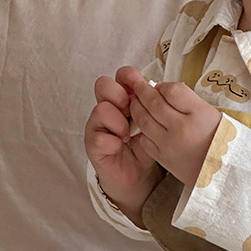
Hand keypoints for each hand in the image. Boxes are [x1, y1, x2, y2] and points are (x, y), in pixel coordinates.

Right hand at [84, 73, 163, 223]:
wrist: (137, 173)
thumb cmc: (144, 144)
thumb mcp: (153, 122)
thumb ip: (152, 106)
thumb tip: (157, 88)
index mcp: (123, 98)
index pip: (120, 76)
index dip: (129, 76)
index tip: (141, 86)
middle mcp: (107, 107)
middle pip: (103, 84)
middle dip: (120, 95)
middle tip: (131, 111)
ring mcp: (97, 125)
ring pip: (101, 109)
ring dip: (119, 121)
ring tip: (128, 134)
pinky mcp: (93, 145)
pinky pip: (98, 137)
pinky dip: (112, 141)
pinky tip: (121, 146)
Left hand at [120, 66, 221, 189]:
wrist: (220, 169)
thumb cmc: (217, 137)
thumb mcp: (210, 112)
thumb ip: (187, 99)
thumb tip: (162, 90)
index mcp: (199, 113)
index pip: (173, 91)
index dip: (163, 85)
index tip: (160, 86)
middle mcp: (182, 128)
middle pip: (154, 103)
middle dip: (143, 92)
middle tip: (139, 87)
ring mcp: (169, 144)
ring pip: (144, 120)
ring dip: (137, 108)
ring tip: (136, 102)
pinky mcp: (162, 158)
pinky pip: (144, 139)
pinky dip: (141, 129)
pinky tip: (143, 124)